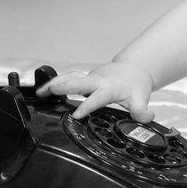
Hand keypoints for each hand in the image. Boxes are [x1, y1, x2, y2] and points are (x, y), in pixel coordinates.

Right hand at [35, 61, 154, 121]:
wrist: (134, 70)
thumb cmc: (135, 85)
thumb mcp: (141, 99)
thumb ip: (142, 110)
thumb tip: (147, 117)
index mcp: (109, 88)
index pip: (97, 97)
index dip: (87, 106)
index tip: (76, 114)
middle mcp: (97, 81)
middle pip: (79, 81)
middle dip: (65, 85)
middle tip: (50, 91)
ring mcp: (89, 78)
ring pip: (70, 77)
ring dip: (55, 83)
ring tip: (39, 92)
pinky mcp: (85, 78)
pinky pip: (68, 78)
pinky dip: (56, 82)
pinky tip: (43, 90)